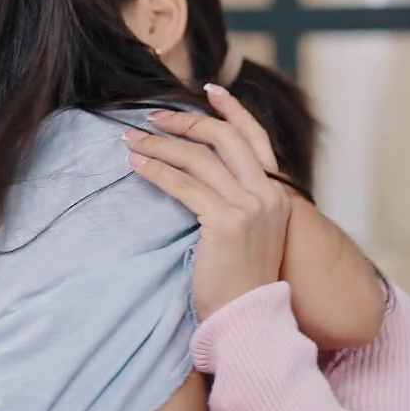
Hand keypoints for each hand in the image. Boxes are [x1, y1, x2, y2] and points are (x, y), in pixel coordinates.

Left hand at [125, 84, 293, 322]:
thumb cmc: (241, 282)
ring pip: (199, 158)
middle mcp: (268, 194)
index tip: (209, 89)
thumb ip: (240, 200)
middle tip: (153, 118)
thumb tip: (205, 171)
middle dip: (186, 122)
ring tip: (131, 141)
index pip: (255, 137)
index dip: (232, 109)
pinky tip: (137, 166)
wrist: (249, 321)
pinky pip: (184, 185)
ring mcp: (250, 207)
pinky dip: (157, 171)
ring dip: (160, 145)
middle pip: (225, 137)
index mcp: (278, 193)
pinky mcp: (226, 223)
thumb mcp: (251, 233)